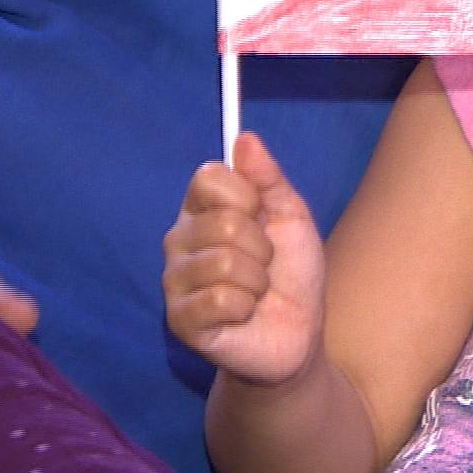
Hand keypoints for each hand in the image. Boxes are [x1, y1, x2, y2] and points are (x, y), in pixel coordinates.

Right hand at [163, 133, 325, 386]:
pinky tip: (243, 314)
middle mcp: (179, 240)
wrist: (297, 334)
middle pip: (224, 222)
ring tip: (255, 292)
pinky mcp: (179, 319)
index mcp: (202, 210)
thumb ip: (269, 179)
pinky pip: (220, 299)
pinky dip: (246, 306)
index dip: (247, 197)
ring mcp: (175, 280)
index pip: (209, 177)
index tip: (262, 217)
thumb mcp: (292, 218)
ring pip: (224, 262)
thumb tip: (245, 138)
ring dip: (257, 280)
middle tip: (263, 266)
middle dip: (261, 248)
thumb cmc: (292, 274)